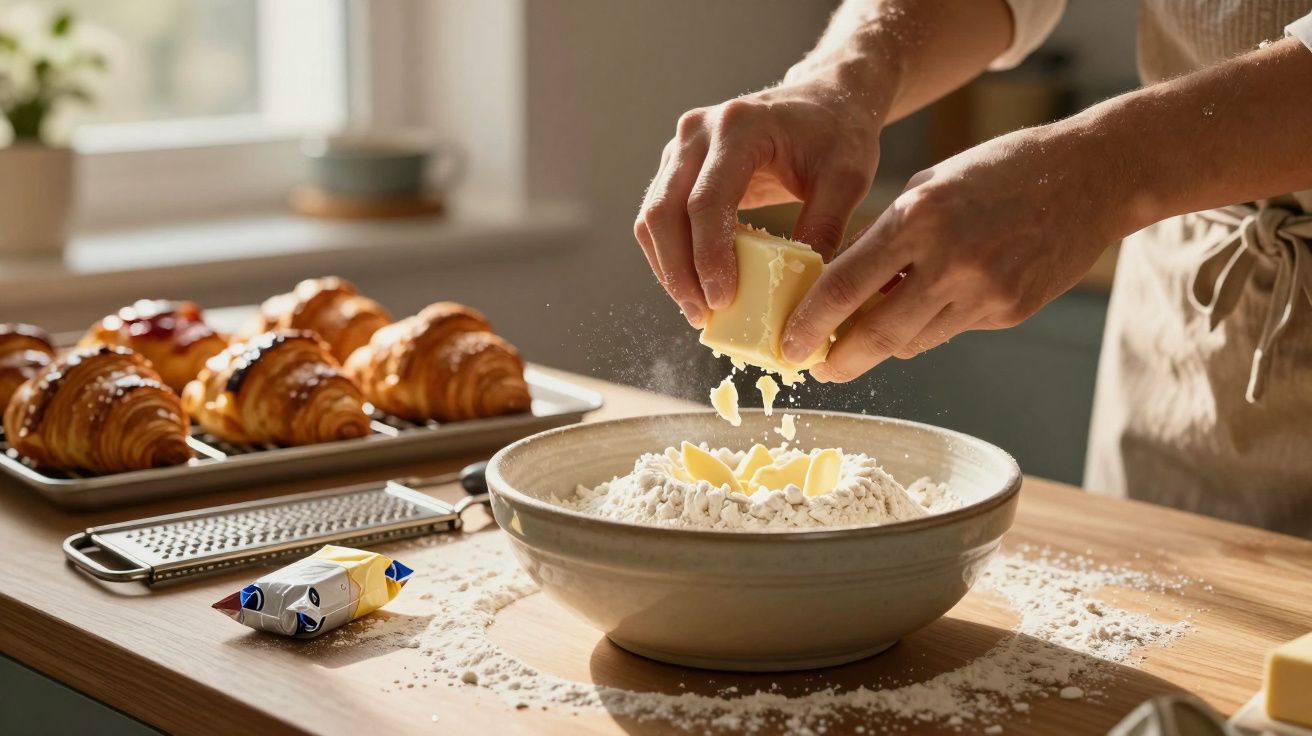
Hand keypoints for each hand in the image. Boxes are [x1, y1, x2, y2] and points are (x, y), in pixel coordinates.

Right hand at [634, 74, 887, 326]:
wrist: (824, 98)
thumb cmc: (838, 133)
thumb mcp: (848, 179)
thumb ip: (825, 228)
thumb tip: (803, 293)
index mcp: (738, 127)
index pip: (706, 200)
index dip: (708, 256)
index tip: (721, 300)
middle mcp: (697, 133)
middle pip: (664, 211)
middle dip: (679, 272)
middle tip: (703, 316)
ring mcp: (681, 148)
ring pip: (653, 219)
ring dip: (669, 269)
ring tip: (698, 310)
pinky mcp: (677, 167)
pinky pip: (660, 219)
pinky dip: (671, 257)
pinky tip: (695, 288)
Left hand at [781, 119, 1134, 381]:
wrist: (1092, 176)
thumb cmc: (1001, 171)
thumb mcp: (929, 186)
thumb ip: (885, 236)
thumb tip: (840, 286)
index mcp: (918, 217)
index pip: (843, 286)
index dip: (808, 324)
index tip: (788, 345)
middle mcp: (949, 259)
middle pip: (874, 335)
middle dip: (837, 360)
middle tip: (818, 368)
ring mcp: (984, 292)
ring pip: (911, 342)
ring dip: (879, 348)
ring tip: (858, 344)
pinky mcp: (1009, 312)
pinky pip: (949, 333)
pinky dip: (925, 330)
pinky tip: (919, 313)